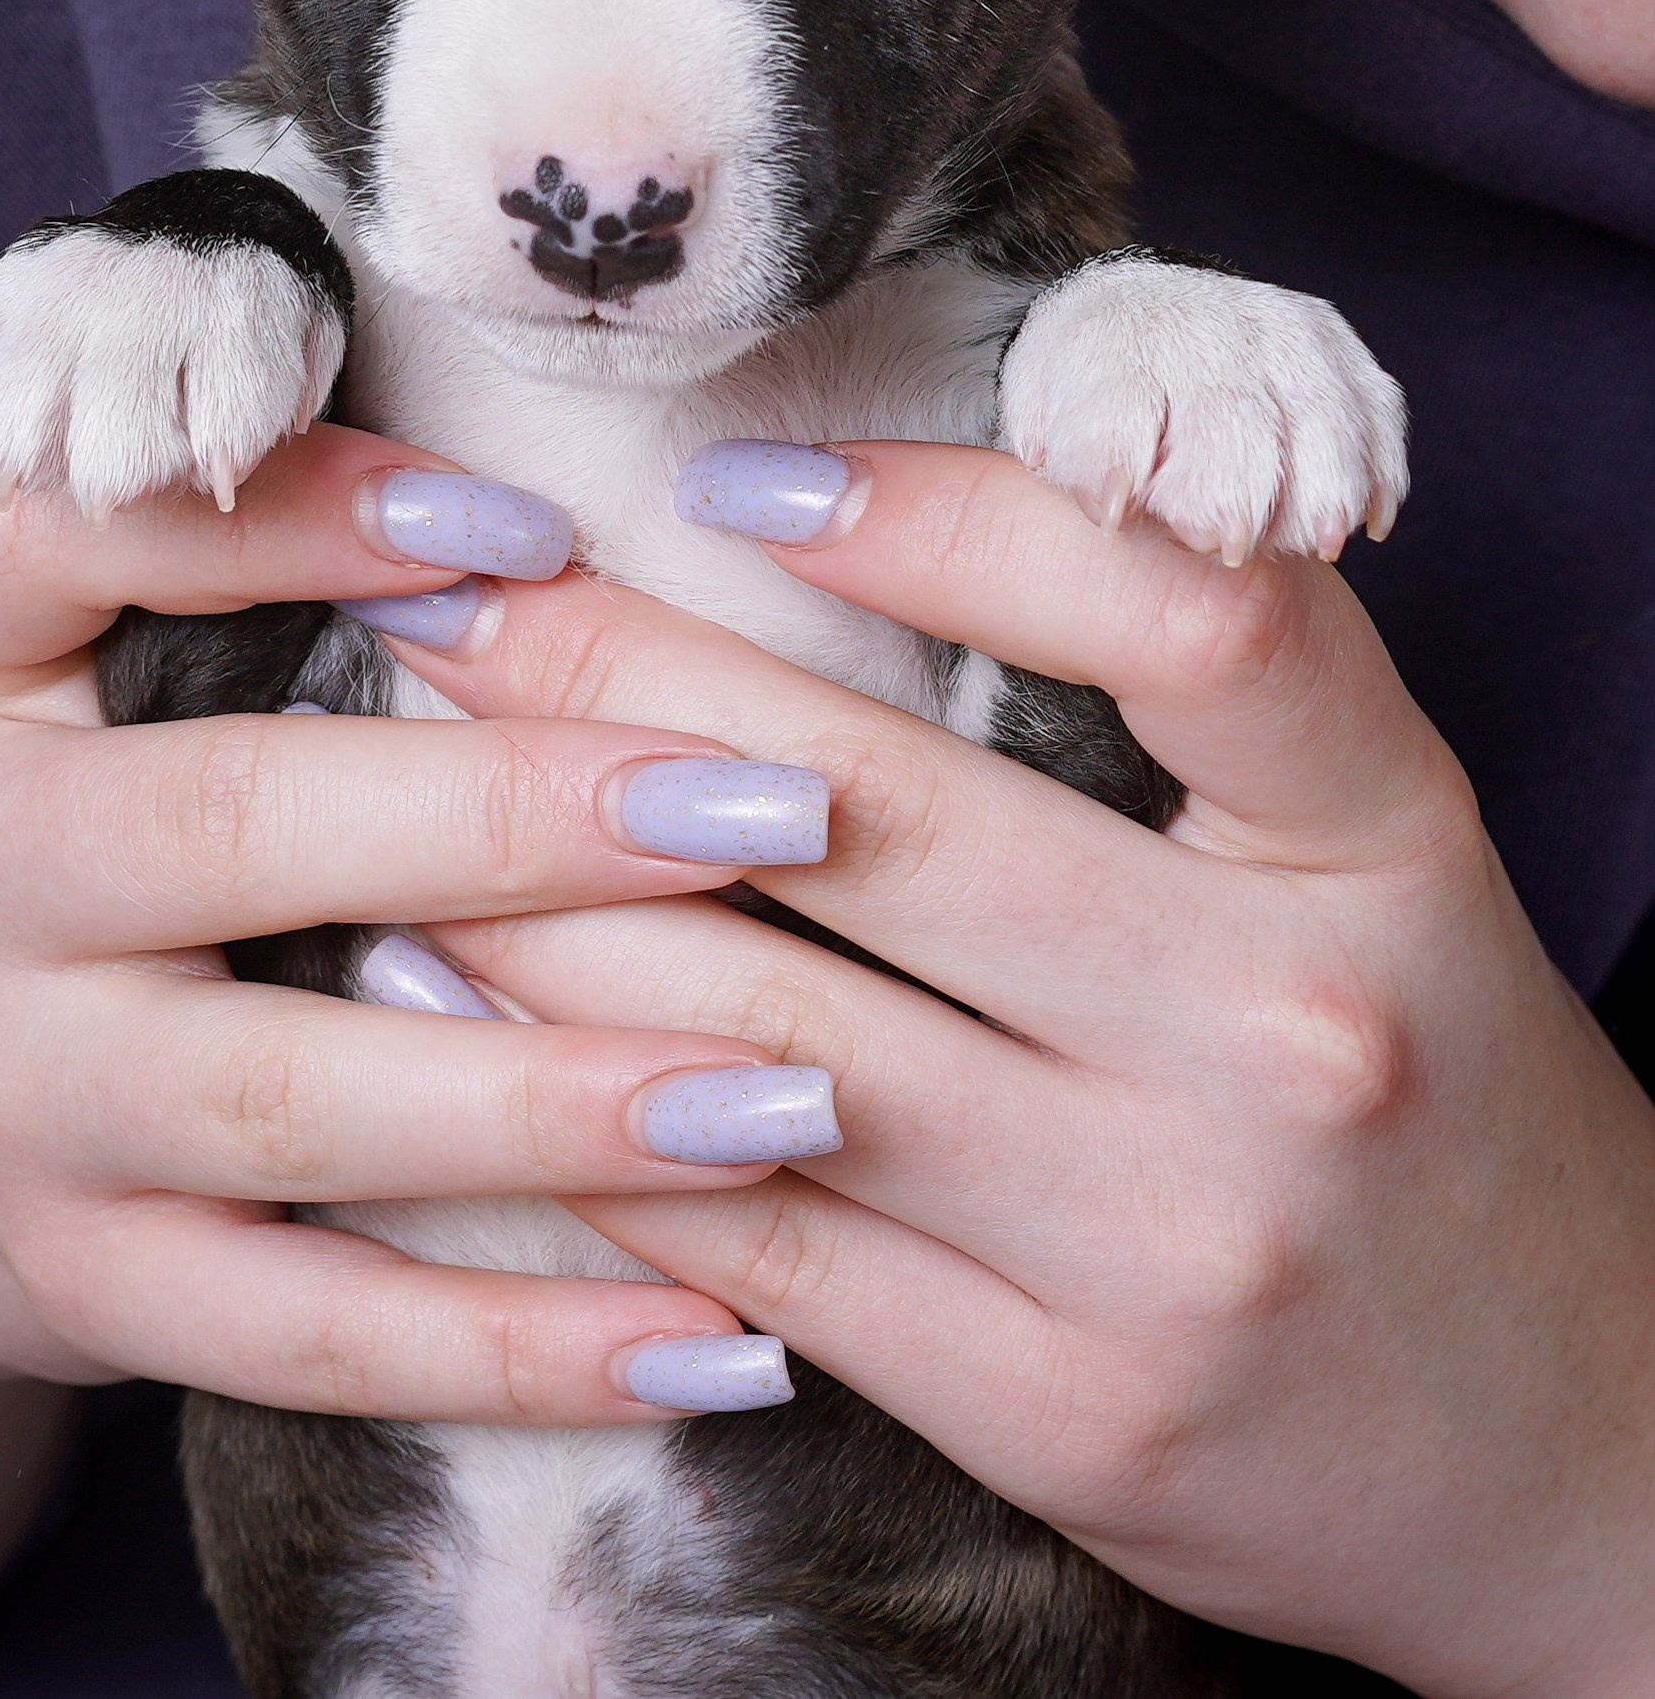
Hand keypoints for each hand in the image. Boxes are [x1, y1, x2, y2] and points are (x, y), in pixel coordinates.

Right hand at [0, 432, 839, 1662]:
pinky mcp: (77, 1280)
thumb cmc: (123, 784)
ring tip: (784, 1092)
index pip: (56, 527)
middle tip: (768, 811)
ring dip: (552, 1103)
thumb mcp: (131, 629)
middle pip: (223, 821)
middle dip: (514, 818)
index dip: (286, 514)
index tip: (529, 530)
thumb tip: (596, 505)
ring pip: (285, 1097)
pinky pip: (309, 1333)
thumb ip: (300, 546)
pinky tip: (710, 1342)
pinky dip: (514, 1349)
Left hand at [375, 444, 1654, 1698]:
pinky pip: (762, 1240)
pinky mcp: (1066, 1418)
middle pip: (890, 815)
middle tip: (454, 591)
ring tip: (404, 780)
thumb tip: (867, 510)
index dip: (943, 520)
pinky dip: (582, 1116)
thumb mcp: (1380, 863)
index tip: (744, 483)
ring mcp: (1169, 1246)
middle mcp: (1283, 1038)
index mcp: (1384, 850)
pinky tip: (464, 1010)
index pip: (1180, 616)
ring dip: (544, 898)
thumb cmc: (1437, 1092)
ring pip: (771, 1030)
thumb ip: (1192, 700)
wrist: (1582, 1458)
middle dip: (618, 682)